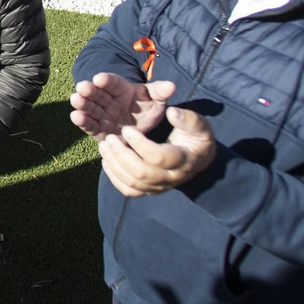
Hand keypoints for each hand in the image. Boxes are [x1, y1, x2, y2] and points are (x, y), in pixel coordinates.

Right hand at [71, 74, 176, 139]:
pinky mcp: (98, 130)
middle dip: (90, 90)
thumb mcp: (156, 101)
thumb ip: (160, 92)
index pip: (114, 83)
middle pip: (98, 94)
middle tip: (82, 87)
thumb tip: (172, 86)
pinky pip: (90, 125)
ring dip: (83, 104)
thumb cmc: (147, 111)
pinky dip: (83, 121)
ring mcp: (102, 115)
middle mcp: (109, 101)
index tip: (100, 78)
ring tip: (75, 100)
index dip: (107, 81)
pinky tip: (75, 116)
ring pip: (91, 108)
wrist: (142, 132)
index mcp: (122, 90)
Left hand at [98, 105, 217, 196]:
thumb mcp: (199, 125)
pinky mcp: (150, 191)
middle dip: (121, 155)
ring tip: (104, 146)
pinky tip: (106, 161)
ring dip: (114, 165)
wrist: (198, 158)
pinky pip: (129, 191)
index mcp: (183, 160)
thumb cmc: (197, 138)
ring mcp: (159, 187)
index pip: (158, 157)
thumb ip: (188, 119)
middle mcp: (171, 178)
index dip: (140, 144)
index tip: (126, 129)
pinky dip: (114, 178)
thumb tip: (172, 113)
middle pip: (142, 173)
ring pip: (133, 184)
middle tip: (110, 138)